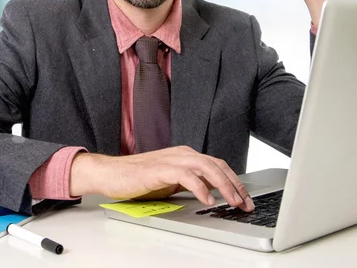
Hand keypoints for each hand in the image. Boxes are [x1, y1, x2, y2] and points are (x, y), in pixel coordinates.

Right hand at [70, 146, 254, 211]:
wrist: (112, 174)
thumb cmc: (138, 179)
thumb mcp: (171, 182)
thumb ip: (190, 183)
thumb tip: (212, 193)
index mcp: (186, 156)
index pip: (218, 165)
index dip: (234, 181)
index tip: (245, 198)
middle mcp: (182, 154)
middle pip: (217, 165)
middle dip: (235, 185)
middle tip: (245, 203)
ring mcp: (172, 160)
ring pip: (207, 168)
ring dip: (223, 186)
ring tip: (232, 202)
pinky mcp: (161, 169)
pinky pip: (187, 176)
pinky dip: (201, 188)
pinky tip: (208, 200)